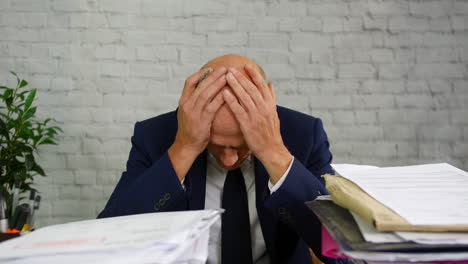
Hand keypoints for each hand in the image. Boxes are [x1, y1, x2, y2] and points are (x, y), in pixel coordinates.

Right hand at [169, 67, 226, 178]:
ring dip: (217, 84)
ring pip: (206, 93)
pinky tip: (228, 93)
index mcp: (183, 101)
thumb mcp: (188, 112)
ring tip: (228, 76)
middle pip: (200, 85)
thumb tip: (204, 90)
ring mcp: (194, 112)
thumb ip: (194, 101)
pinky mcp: (202, 120)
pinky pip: (212, 106)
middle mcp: (187, 105)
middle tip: (224, 68)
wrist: (186, 145)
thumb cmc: (190, 129)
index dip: (200, 74)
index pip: (189, 82)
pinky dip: (220, 98)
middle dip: (213, 75)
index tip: (210, 68)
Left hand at [223, 65, 291, 182]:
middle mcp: (264, 108)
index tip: (246, 65)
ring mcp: (256, 116)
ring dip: (235, 85)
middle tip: (231, 68)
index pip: (262, 85)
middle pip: (252, 88)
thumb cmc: (271, 132)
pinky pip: (238, 110)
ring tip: (227, 76)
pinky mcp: (248, 124)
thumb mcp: (274, 113)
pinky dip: (231, 100)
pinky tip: (224, 93)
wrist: (271, 150)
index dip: (254, 75)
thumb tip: (270, 84)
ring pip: (245, 96)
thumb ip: (271, 98)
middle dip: (241, 77)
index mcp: (270, 104)